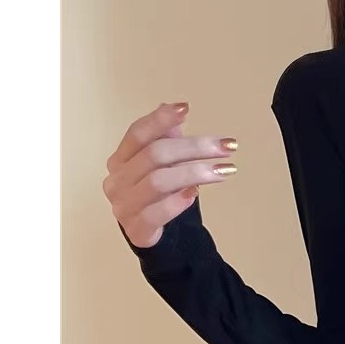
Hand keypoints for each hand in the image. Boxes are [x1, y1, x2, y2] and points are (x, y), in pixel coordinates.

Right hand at [103, 102, 238, 248]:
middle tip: (227, 147)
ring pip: (158, 181)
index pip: (137, 133)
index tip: (186, 108)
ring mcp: (124, 206)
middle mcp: (117, 180)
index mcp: (121, 159)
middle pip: (155, 154)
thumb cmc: (159, 195)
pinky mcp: (137, 229)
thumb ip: (167, 138)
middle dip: (195, 147)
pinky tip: (196, 194)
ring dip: (195, 173)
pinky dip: (177, 202)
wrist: (154, 235)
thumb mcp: (165, 164)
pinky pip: (156, 213)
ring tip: (225, 170)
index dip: (160, 119)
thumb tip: (177, 108)